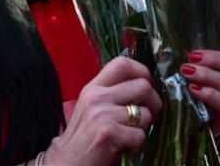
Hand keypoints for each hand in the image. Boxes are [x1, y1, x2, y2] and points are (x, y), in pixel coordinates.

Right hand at [44, 57, 162, 165]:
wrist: (66, 163)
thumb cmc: (84, 138)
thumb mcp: (92, 107)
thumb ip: (112, 94)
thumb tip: (144, 85)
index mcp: (93, 88)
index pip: (122, 63)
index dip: (142, 71)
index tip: (147, 84)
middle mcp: (97, 97)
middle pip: (143, 86)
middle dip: (153, 103)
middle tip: (147, 116)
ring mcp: (102, 114)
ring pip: (145, 113)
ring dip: (144, 128)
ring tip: (131, 136)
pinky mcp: (108, 133)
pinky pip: (140, 135)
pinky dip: (137, 145)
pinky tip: (125, 148)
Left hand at [180, 35, 219, 136]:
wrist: (195, 118)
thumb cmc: (195, 83)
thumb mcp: (198, 65)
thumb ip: (198, 54)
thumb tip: (182, 38)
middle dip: (215, 59)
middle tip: (192, 57)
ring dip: (207, 75)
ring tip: (187, 72)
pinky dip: (210, 94)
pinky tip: (194, 89)